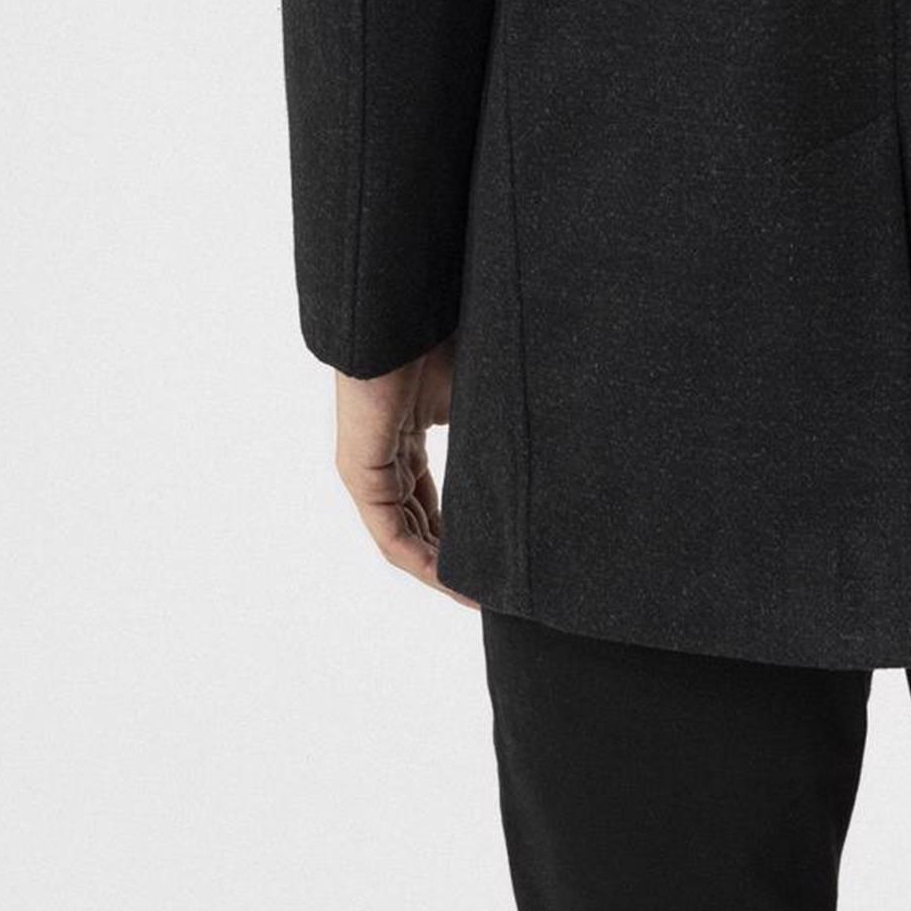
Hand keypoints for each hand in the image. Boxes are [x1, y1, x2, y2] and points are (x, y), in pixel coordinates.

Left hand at [333, 336, 477, 605]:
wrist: (403, 315)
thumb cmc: (441, 338)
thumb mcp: (477, 396)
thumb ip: (492, 432)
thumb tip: (550, 445)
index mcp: (409, 434)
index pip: (431, 498)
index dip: (461, 531)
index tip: (494, 554)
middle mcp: (386, 456)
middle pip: (417, 523)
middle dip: (452, 559)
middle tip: (491, 586)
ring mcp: (370, 467)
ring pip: (403, 536)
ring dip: (437, 570)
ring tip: (476, 595)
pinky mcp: (360, 473)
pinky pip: (389, 533)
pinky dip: (420, 560)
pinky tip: (450, 580)